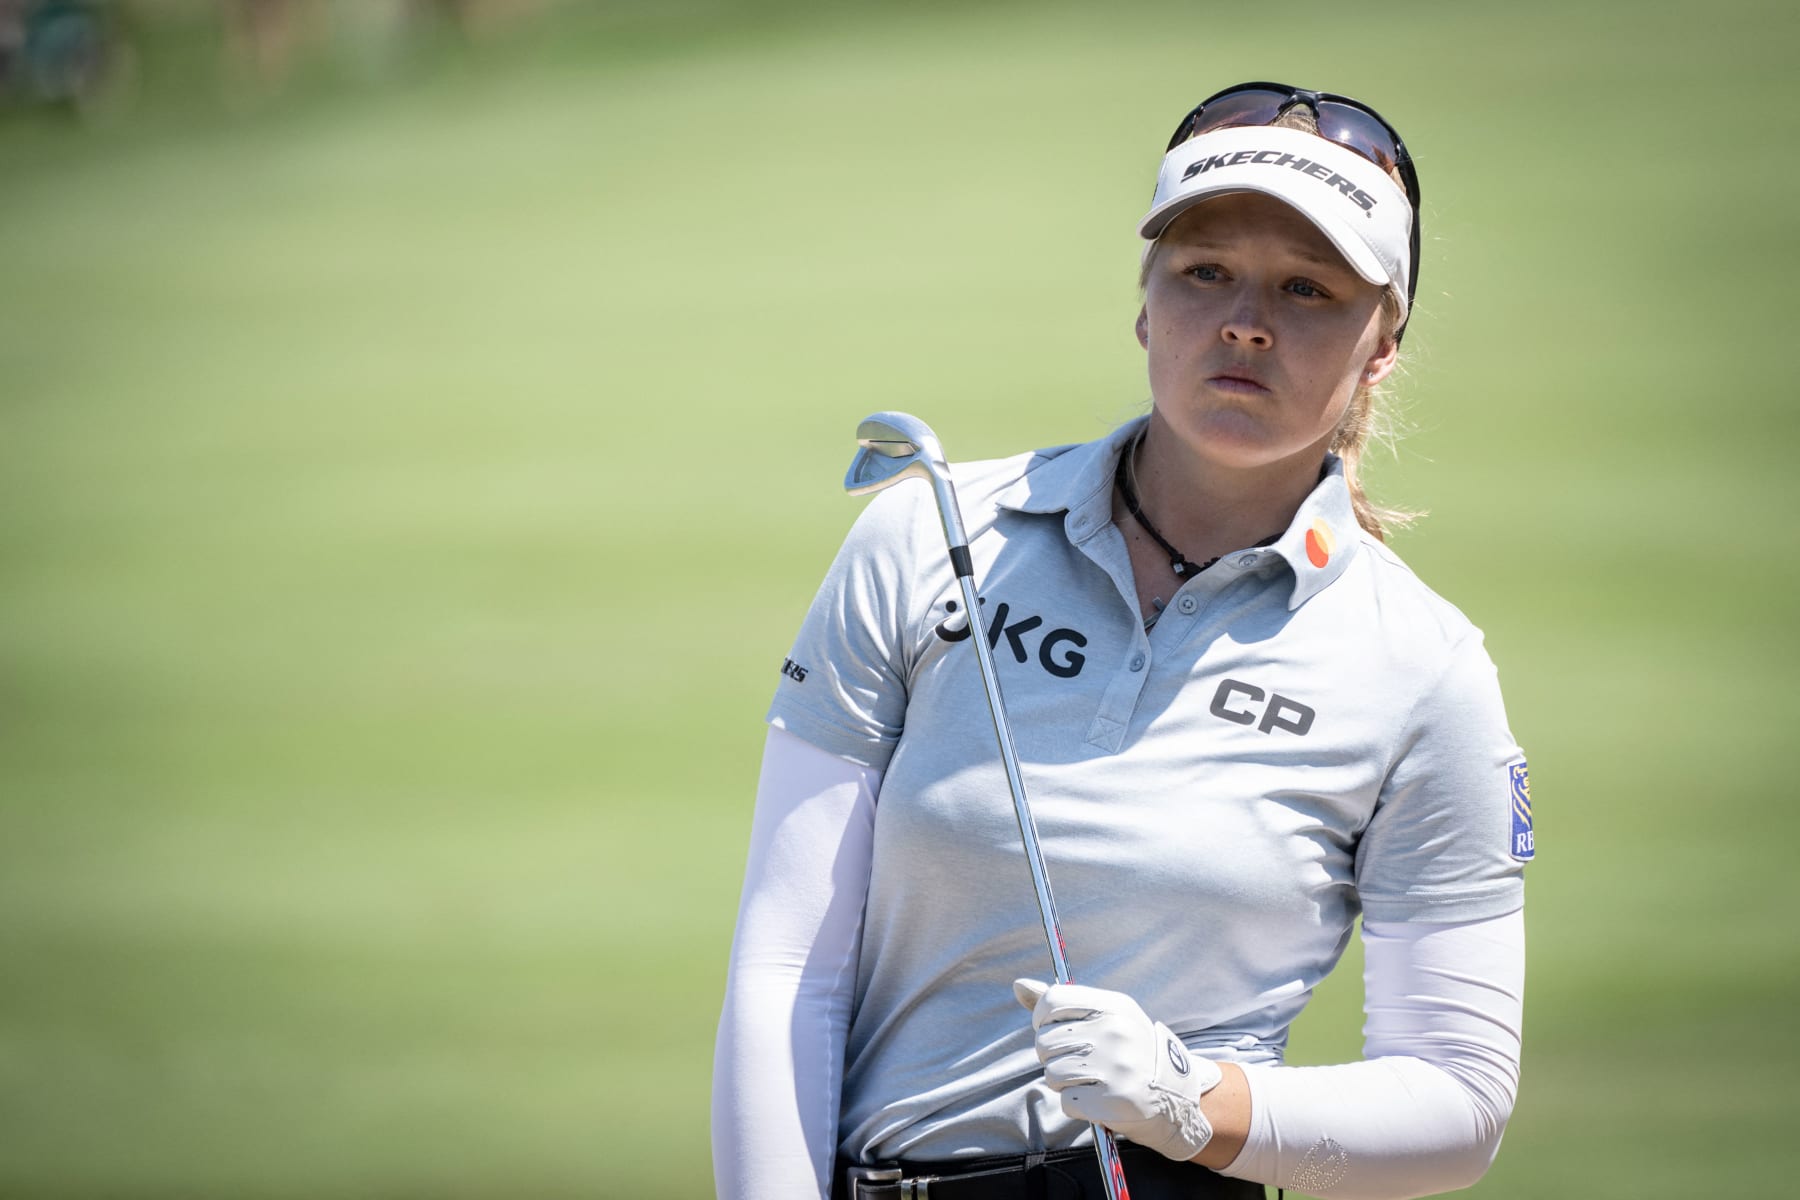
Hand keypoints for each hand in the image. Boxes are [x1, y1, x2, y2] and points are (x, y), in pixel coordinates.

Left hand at [1013, 978, 1220, 1161]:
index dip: (1041, 1018)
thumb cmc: (1131, 1052)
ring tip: (1089, 1080)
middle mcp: (1115, 1032)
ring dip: (1063, 1082)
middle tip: (1078, 1061)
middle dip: (1053, 1055)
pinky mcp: (1113, 1101)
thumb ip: (1061, 1003)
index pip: (1053, 1000)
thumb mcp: (1107, 1018)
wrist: (1174, 1097)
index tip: (1051, 1029)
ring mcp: (1115, 1067)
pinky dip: (1076, 1104)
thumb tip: (1018, 985)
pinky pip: (1065, 1101)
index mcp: (1113, 1006)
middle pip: (1046, 1041)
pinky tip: (1096, 1098)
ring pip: (1052, 1073)